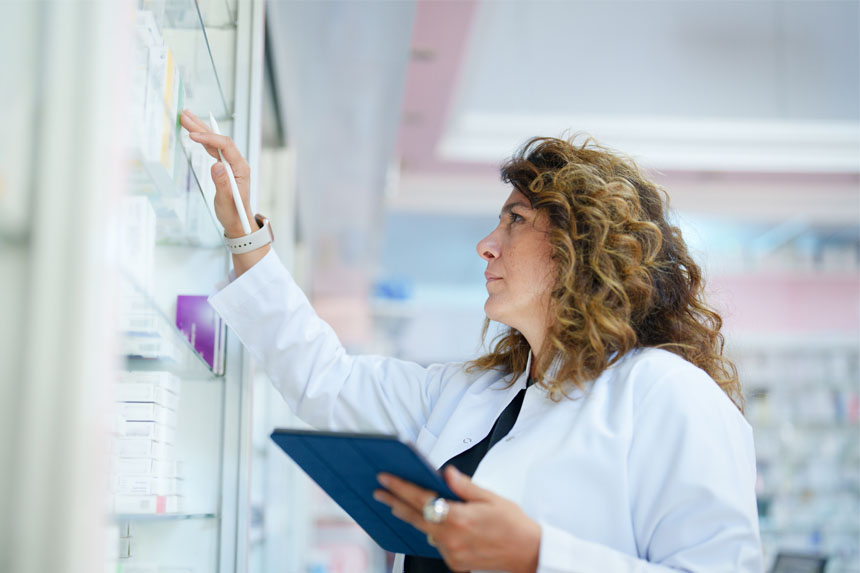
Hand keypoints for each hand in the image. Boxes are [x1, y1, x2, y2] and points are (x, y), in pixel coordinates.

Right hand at [179, 109, 256, 237]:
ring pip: (214, 143)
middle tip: (185, 115)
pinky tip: (194, 134)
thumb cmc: (233, 213)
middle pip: (219, 140)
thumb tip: (216, 165)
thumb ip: (223, 183)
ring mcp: (231, 164)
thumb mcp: (226, 200)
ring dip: (200, 130)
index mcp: (241, 168)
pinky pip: (212, 149)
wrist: (238, 221)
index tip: (193, 135)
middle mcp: (237, 163)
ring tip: (186, 118)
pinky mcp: (224, 167)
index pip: (226, 146)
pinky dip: (202, 140)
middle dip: (202, 127)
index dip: (209, 138)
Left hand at [374, 466, 540, 572]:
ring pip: (425, 531)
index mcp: (459, 517)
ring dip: (413, 517)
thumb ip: (464, 486)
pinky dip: (434, 532)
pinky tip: (432, 523)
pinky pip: (437, 544)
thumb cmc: (513, 524)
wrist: (528, 552)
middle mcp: (452, 538)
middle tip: (380, 492)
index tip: (385, 479)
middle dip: (395, 502)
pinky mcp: (455, 563)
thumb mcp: (491, 498)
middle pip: (415, 517)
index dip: (400, 487)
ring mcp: (452, 553)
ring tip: (399, 504)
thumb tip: (445, 473)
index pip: (421, 498)